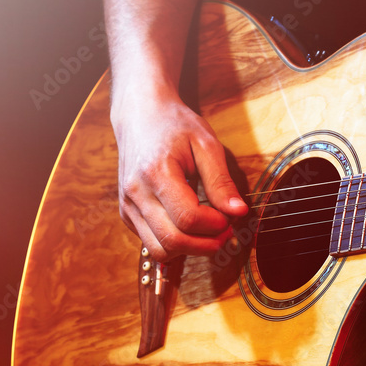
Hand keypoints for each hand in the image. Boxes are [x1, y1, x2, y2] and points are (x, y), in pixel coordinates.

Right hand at [111, 83, 247, 260]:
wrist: (140, 115)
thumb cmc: (175, 125)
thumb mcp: (206, 145)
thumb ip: (221, 181)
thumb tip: (238, 212)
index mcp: (155, 173)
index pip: (187, 218)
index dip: (215, 225)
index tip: (230, 216)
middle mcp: (135, 193)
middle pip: (172, 240)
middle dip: (206, 244)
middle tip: (226, 231)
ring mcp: (127, 206)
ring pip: (160, 249)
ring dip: (190, 249)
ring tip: (209, 231)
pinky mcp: (127, 214)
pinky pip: (152, 243)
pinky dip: (175, 242)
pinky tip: (190, 225)